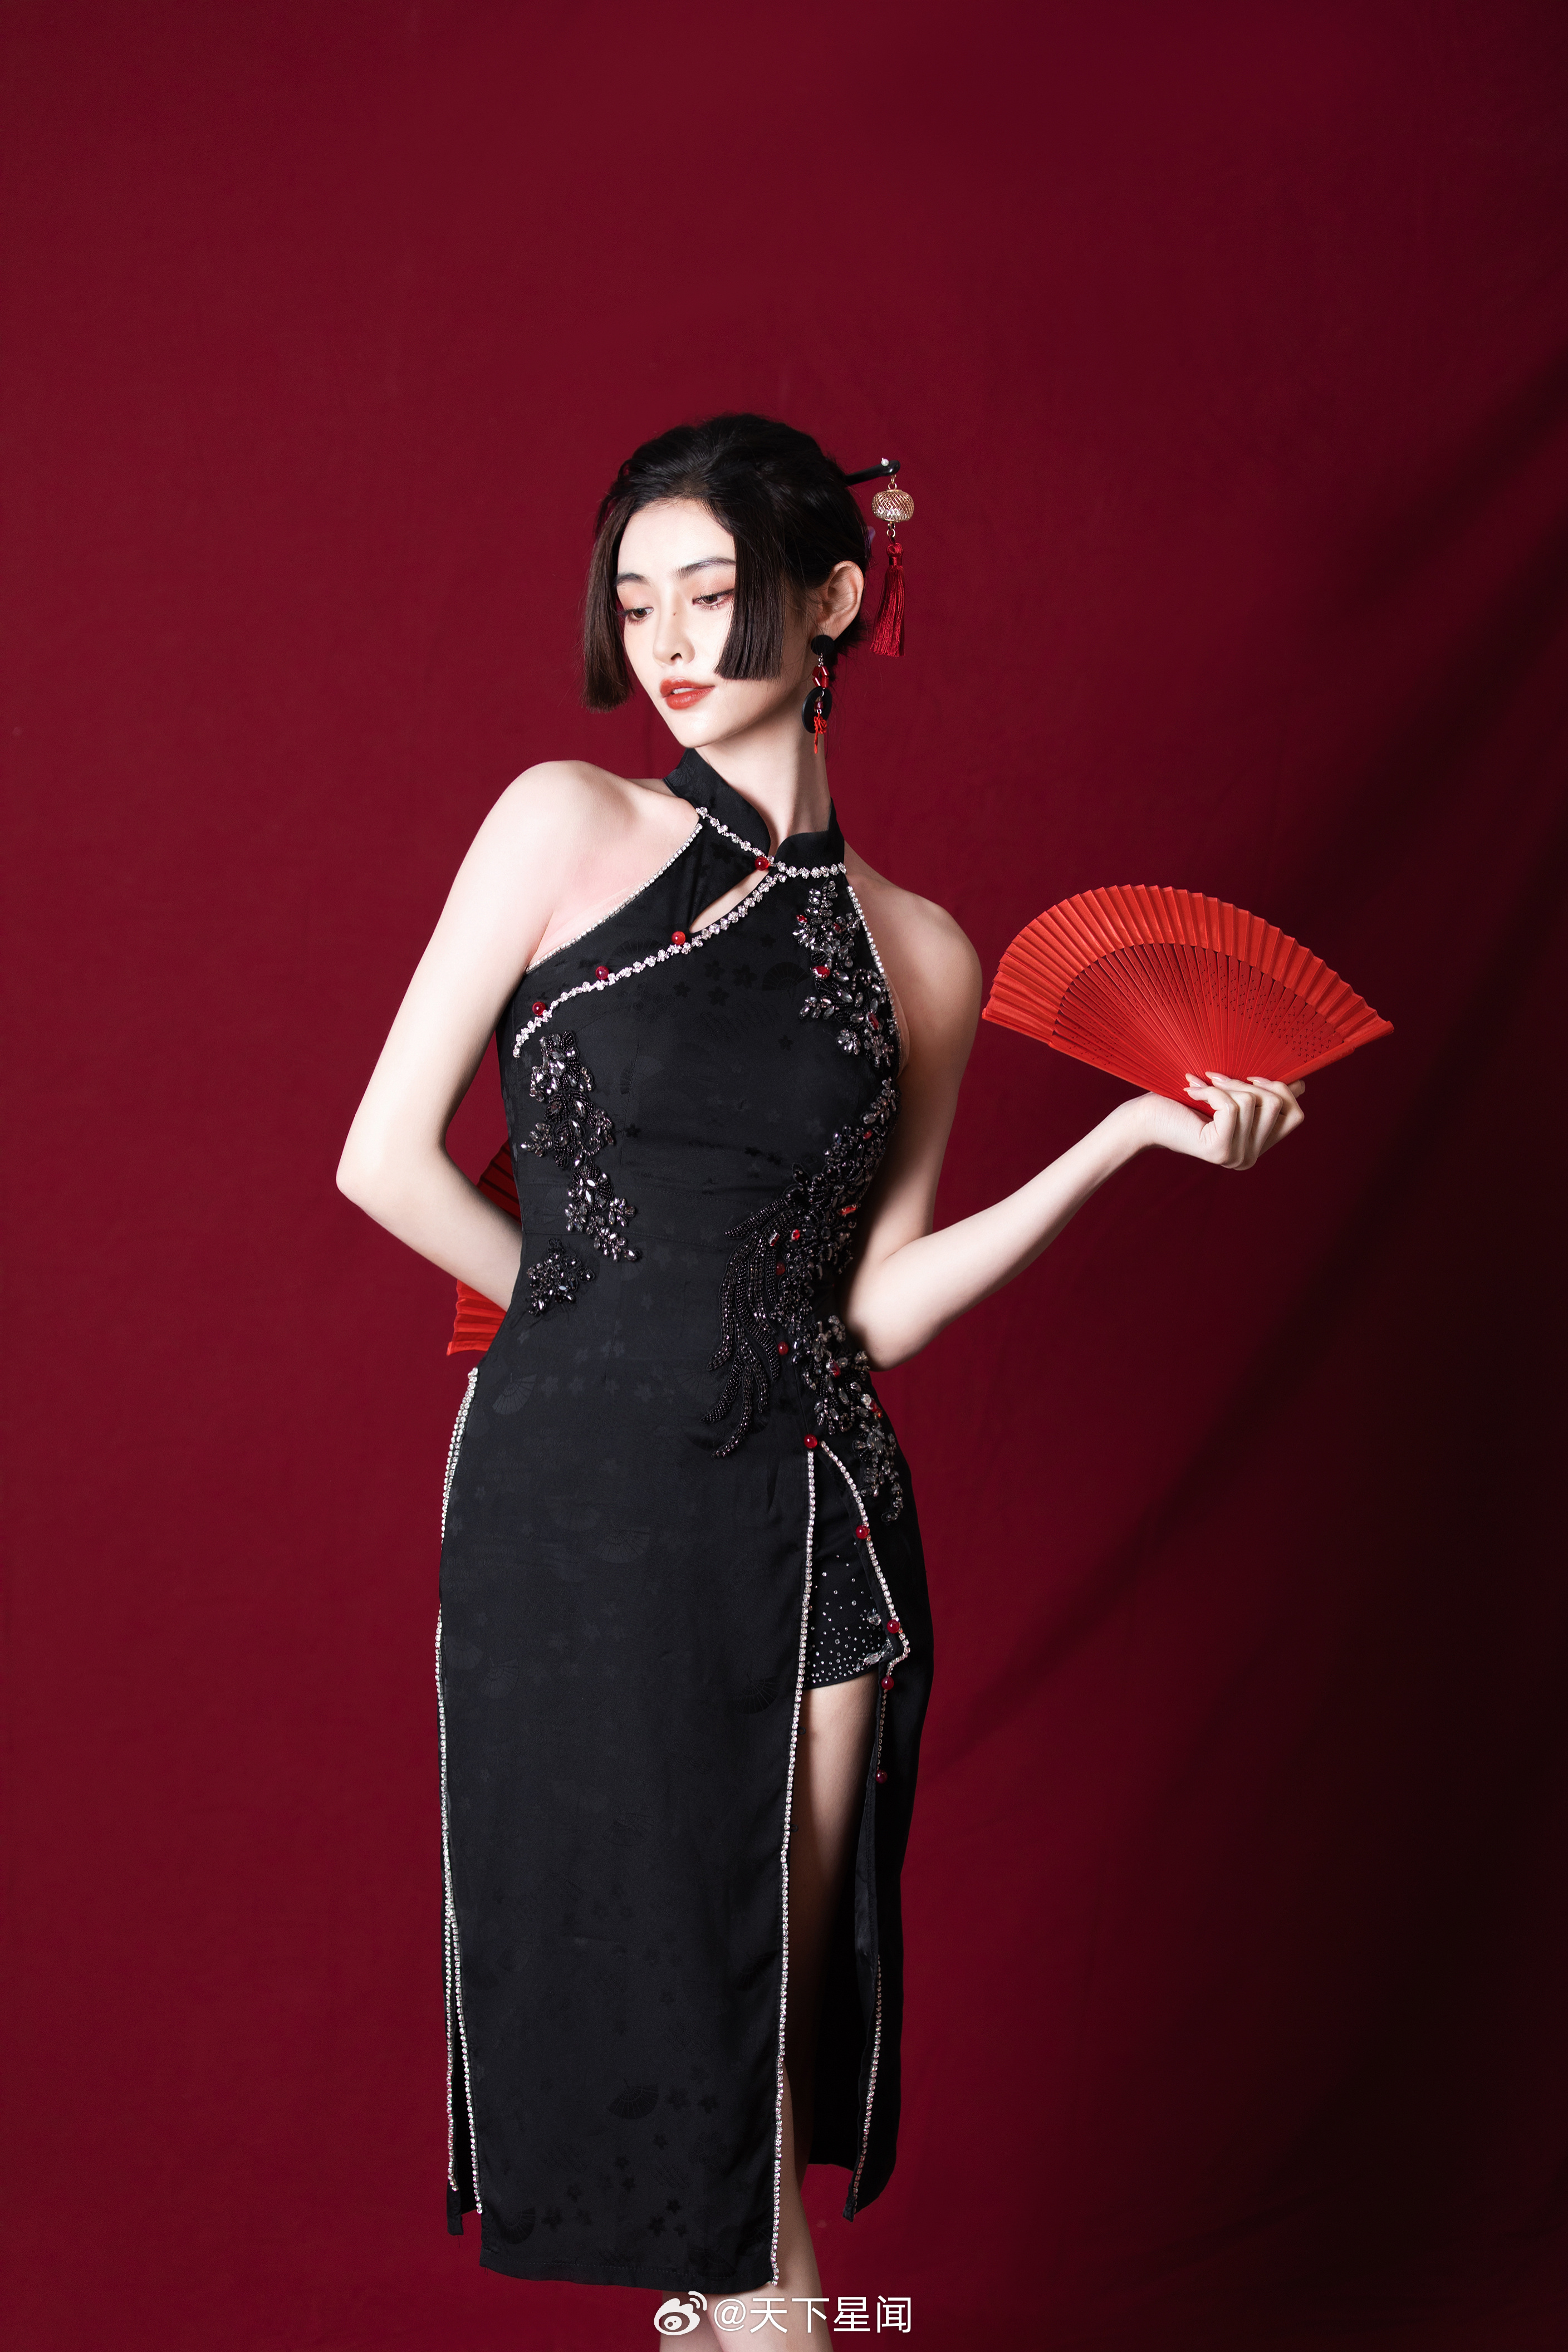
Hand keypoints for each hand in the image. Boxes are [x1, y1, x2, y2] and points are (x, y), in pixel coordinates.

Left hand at [1132, 1072, 1305, 1168]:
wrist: (1144, 1118)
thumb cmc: (1183, 1103)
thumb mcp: (1230, 1096)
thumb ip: (1261, 1095)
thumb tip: (1300, 1084)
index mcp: (1256, 1147)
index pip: (1295, 1116)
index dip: (1285, 1090)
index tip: (1255, 1075)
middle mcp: (1250, 1158)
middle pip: (1279, 1105)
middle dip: (1252, 1083)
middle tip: (1219, 1077)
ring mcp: (1237, 1157)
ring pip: (1255, 1102)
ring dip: (1228, 1085)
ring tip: (1204, 1083)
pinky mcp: (1220, 1149)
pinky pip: (1232, 1106)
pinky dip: (1213, 1091)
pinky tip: (1193, 1091)